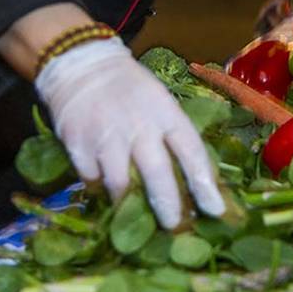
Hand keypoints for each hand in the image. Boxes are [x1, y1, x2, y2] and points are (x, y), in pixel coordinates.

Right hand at [34, 36, 224, 226]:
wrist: (82, 64)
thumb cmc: (130, 88)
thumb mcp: (159, 100)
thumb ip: (172, 134)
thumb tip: (194, 178)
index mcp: (165, 112)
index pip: (191, 150)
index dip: (204, 183)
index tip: (214, 209)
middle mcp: (138, 125)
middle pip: (157, 173)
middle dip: (168, 205)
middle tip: (175, 227)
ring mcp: (106, 135)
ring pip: (120, 184)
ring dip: (130, 204)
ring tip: (135, 217)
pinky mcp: (78, 144)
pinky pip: (91, 179)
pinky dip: (98, 188)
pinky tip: (104, 189)